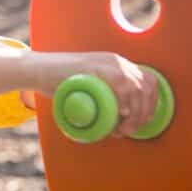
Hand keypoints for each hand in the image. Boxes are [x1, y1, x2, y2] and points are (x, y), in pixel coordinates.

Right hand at [31, 51, 158, 139]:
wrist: (39, 68)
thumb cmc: (62, 82)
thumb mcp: (91, 85)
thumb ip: (106, 95)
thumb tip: (121, 119)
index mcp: (117, 64)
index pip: (149, 79)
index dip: (152, 101)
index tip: (145, 119)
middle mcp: (115, 61)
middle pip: (145, 85)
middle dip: (145, 111)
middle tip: (132, 129)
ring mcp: (104, 64)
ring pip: (134, 88)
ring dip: (135, 112)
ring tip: (123, 129)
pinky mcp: (93, 71)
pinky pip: (118, 87)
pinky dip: (122, 105)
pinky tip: (118, 117)